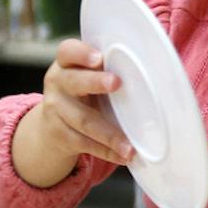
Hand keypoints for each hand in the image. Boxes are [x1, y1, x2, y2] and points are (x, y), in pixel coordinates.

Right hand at [10, 39, 130, 187]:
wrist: (51, 125)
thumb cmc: (83, 92)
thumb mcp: (86, 76)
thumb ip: (107, 69)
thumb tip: (156, 69)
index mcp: (66, 64)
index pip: (67, 51)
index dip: (81, 53)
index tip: (99, 58)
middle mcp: (57, 84)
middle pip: (73, 82)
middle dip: (95, 82)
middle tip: (117, 83)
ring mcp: (55, 110)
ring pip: (83, 120)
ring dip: (109, 134)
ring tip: (130, 146)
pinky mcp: (59, 134)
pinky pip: (84, 143)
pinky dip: (107, 151)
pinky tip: (124, 156)